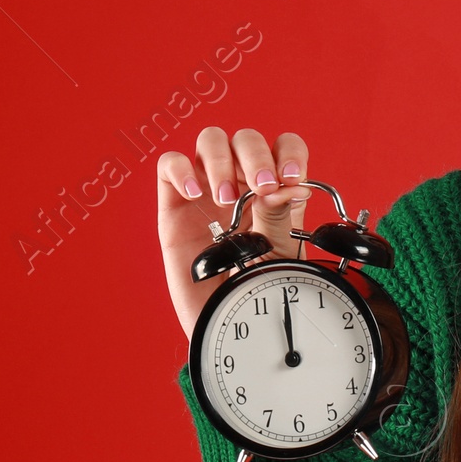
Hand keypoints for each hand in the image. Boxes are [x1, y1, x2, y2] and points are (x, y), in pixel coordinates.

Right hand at [156, 126, 311, 341]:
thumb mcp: (278, 251)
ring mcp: (207, 190)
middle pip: (246, 139)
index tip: (292, 177)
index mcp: (274, 190)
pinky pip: (169, 164)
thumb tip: (282, 184)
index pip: (284, 146)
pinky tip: (195, 193)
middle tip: (262, 188)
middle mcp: (241, 183)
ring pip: (210, 140)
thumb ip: (278, 214)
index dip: (289, 153)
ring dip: (222, 160)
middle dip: (256, 157)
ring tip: (226, 198)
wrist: (229, 322)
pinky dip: (181, 168)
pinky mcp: (174, 203)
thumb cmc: (258, 288)